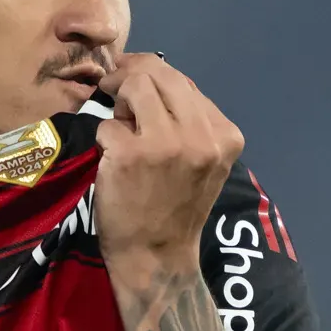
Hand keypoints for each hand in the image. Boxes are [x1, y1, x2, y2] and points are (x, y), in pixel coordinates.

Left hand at [93, 55, 241, 281]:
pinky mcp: (130, 155)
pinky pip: (108, 125)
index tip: (132, 76)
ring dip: (118, 102)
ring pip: (135, 87)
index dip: (153, 73)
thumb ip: (188, 121)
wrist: (157, 257)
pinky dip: (104, 139)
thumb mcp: (204, 161)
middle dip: (130, 75)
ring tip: (120, 129)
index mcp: (226, 135)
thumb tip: (152, 75)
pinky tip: (112, 160)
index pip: (186, 82)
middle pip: (160, 74)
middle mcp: (201, 136)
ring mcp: (166, 144)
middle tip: (112, 87)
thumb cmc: (177, 208)